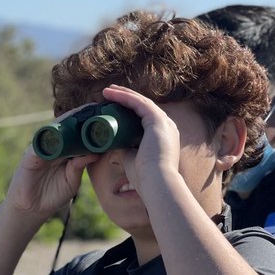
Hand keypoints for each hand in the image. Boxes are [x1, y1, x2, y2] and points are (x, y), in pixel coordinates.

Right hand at [4, 112, 94, 222]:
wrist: (33, 208)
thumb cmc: (53, 194)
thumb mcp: (72, 180)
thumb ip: (80, 166)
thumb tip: (96, 153)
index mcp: (65, 152)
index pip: (77, 134)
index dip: (89, 125)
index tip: (105, 116)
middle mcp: (53, 146)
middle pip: (67, 126)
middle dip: (80, 116)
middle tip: (97, 106)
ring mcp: (41, 149)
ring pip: (55, 129)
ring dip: (67, 120)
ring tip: (82, 111)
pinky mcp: (30, 154)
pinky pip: (41, 141)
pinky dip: (50, 135)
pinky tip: (60, 129)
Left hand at [100, 85, 181, 201]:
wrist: (157, 183)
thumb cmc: (145, 177)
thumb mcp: (132, 159)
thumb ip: (125, 150)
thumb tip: (113, 145)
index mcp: (163, 137)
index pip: (145, 118)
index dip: (129, 110)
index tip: (114, 108)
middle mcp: (167, 127)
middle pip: (144, 106)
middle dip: (126, 98)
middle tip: (110, 94)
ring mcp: (164, 123)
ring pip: (141, 102)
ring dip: (123, 94)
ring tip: (107, 91)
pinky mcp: (157, 121)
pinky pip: (139, 103)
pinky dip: (125, 97)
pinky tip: (112, 92)